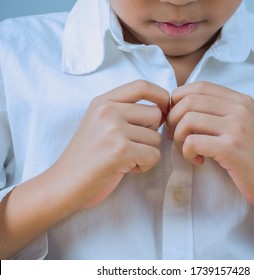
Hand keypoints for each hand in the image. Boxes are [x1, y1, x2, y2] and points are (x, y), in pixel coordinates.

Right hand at [52, 80, 169, 209]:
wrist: (64, 184)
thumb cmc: (87, 157)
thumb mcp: (100, 124)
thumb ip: (125, 112)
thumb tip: (162, 110)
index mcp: (103, 102)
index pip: (142, 86)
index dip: (160, 95)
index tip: (165, 109)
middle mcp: (108, 111)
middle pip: (155, 114)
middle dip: (150, 133)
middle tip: (131, 147)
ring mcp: (113, 130)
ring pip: (156, 138)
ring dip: (146, 152)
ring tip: (124, 159)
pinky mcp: (120, 150)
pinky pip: (153, 155)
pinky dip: (144, 166)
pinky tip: (126, 168)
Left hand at [167, 81, 253, 209]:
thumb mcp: (244, 125)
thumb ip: (220, 113)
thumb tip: (182, 109)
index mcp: (240, 100)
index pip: (199, 86)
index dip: (179, 100)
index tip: (177, 119)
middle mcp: (239, 108)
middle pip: (188, 100)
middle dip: (173, 119)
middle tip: (178, 137)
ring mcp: (237, 127)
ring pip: (187, 119)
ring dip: (179, 137)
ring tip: (189, 150)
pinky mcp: (231, 148)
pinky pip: (193, 141)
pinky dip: (187, 152)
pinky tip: (198, 161)